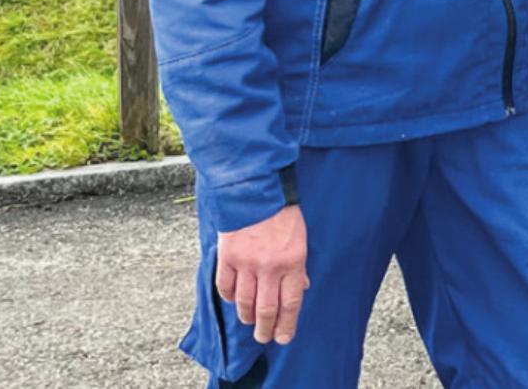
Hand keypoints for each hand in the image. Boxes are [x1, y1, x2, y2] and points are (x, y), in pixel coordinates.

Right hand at [216, 204, 308, 345]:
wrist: (256, 189)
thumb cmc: (282, 212)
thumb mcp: (300, 238)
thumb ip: (298, 265)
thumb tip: (301, 288)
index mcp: (293, 261)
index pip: (290, 303)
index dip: (287, 325)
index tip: (283, 338)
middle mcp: (270, 267)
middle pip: (266, 309)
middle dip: (266, 329)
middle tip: (264, 337)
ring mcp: (247, 263)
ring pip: (245, 302)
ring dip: (247, 316)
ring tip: (250, 322)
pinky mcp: (228, 257)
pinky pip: (226, 287)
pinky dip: (230, 297)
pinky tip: (235, 300)